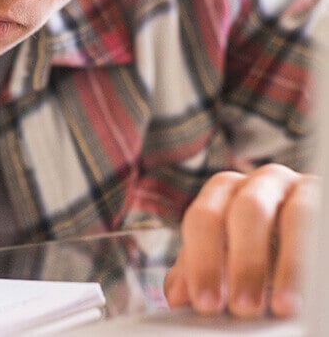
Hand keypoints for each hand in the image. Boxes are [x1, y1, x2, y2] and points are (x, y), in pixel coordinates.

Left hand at [164, 163, 317, 318]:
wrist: (309, 242)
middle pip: (242, 212)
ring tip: (282, 307)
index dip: (201, 261)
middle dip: (241, 262)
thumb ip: (202, 268)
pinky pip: (318, 219)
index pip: (202, 218)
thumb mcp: (232, 256)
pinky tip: (312, 285)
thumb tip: (175, 295)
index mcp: (224, 190)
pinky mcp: (323, 196)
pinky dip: (311, 255)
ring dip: (286, 264)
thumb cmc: (265, 249)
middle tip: (242, 308)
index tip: (205, 304)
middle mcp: (258, 182)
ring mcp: (295, 186)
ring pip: (290, 216)